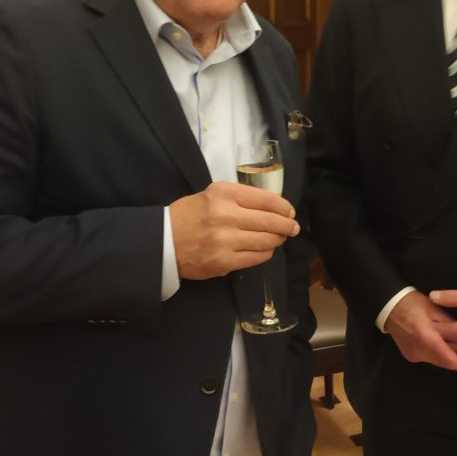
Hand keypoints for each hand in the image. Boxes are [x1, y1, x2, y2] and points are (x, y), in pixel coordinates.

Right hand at [169, 181, 298, 279]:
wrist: (163, 241)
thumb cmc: (189, 214)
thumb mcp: (212, 194)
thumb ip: (240, 197)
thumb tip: (273, 206)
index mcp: (224, 194)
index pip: (266, 199)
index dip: (284, 207)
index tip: (289, 211)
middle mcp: (227, 215)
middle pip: (271, 221)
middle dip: (287, 225)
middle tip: (293, 227)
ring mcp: (226, 240)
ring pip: (267, 240)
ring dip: (278, 239)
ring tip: (279, 238)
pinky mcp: (225, 262)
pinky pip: (257, 257)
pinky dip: (265, 253)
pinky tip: (264, 249)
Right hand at [384, 291, 456, 372]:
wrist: (389, 307)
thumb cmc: (412, 303)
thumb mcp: (434, 308)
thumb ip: (449, 323)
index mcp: (426, 337)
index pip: (448, 357)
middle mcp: (419, 350)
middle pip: (444, 363)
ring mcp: (414, 354)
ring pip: (436, 362)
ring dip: (449, 360)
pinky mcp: (410, 355)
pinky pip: (429, 359)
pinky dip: (439, 356)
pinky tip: (446, 351)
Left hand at [430, 288, 456, 367]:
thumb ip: (453, 297)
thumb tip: (433, 296)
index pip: (438, 333)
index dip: (430, 326)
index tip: (425, 320)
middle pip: (445, 347)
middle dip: (437, 338)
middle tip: (432, 328)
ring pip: (456, 356)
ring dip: (449, 347)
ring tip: (445, 336)